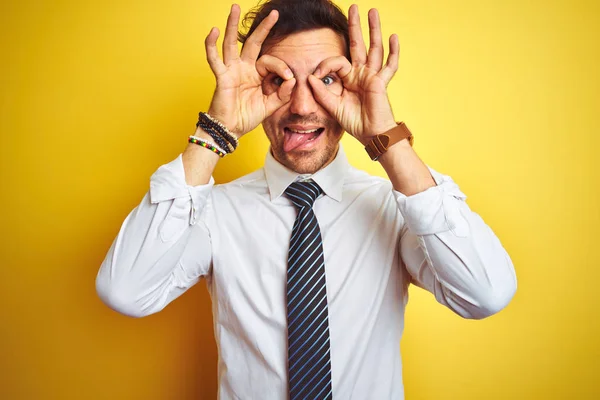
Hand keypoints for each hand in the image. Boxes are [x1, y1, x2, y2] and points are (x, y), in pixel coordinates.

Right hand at [204, 4, 295, 136]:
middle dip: (264, 28)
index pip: (271, 61)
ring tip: (235, 8)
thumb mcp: (271, 105)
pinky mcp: (221, 76)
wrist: (231, 129)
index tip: (288, 79)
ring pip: (231, 43)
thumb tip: (292, 79)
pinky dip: (211, 45)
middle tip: (275, 14)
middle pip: (253, 42)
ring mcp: (232, 70)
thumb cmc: (247, 117)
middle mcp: (244, 68)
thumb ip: (283, 94)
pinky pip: (214, 59)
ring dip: (232, 25)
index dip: (282, 68)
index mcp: (256, 74)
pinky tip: (213, 31)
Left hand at [307, 5, 398, 144]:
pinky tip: (393, 36)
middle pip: (358, 44)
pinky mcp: (381, 82)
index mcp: (348, 78)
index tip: (316, 76)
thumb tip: (309, 76)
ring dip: (374, 29)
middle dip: (355, 26)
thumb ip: (321, 92)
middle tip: (354, 7)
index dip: (325, 65)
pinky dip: (393, 51)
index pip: (336, 61)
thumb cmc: (354, 122)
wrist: (371, 134)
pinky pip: (389, 65)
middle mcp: (361, 73)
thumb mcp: (332, 106)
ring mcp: (372, 76)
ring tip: (374, 11)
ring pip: (374, 48)